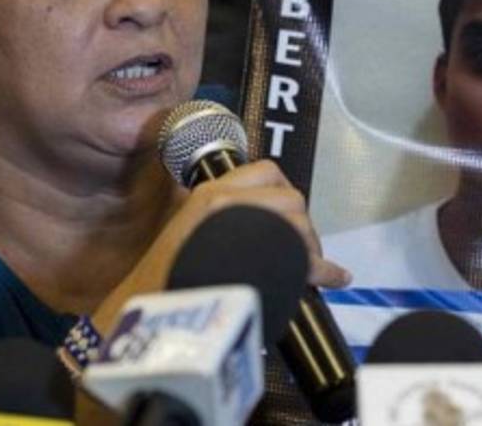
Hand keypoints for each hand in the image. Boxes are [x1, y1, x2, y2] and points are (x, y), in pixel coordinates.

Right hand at [170, 159, 350, 288]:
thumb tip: (262, 231)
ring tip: (305, 269)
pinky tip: (334, 279)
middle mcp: (228, 201)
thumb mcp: (189, 233)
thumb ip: (222, 221)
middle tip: (299, 251)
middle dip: (303, 226)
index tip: (288, 218)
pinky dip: (327, 271)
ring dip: (311, 249)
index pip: (267, 171)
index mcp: (211, 193)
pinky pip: (307, 260)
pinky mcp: (256, 259)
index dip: (286, 194)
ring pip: (301, 225)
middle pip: (292, 199)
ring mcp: (242, 227)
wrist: (147, 309)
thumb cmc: (163, 280)